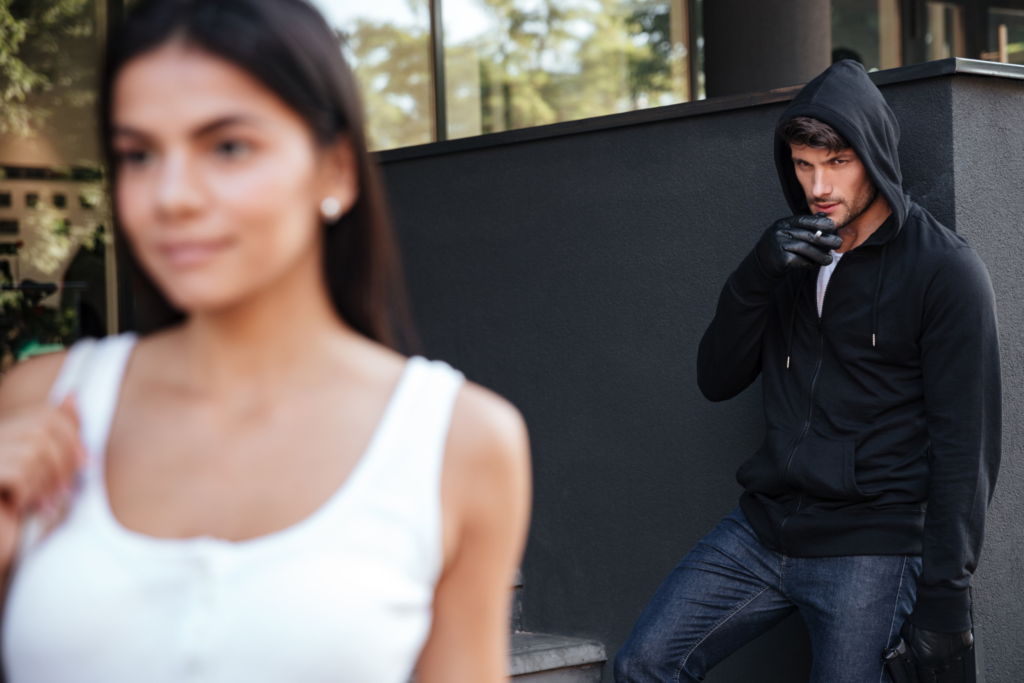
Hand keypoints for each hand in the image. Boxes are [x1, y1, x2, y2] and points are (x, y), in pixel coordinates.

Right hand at [0, 396, 84, 567]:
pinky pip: (19, 471)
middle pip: (43, 429)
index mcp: (4, 431)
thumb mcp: (41, 468)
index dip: (73, 434)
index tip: (85, 462)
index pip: (45, 413)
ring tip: (46, 502)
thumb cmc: (15, 507)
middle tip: (67, 489)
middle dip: (65, 461)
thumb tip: (72, 396)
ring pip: (33, 452)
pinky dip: (31, 491)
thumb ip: (55, 435)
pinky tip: (26, 506)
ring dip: (48, 482)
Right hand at [755, 214, 841, 278]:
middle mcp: (779, 231)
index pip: (804, 220)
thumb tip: (824, 216)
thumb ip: (805, 224)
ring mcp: (778, 245)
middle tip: (837, 244)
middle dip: (825, 240)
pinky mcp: (779, 258)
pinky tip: (810, 264)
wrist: (760, 265)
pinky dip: (807, 263)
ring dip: (819, 255)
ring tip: (828, 260)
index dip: (819, 222)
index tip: (832, 227)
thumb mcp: (789, 232)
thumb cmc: (778, 248)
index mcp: (783, 223)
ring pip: (805, 248)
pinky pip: (798, 260)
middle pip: (808, 235)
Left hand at [901, 621, 973, 682]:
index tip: (924, 679)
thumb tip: (906, 651)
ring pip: (950, 658)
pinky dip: (955, 644)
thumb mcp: (907, 635)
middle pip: (939, 668)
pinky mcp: (966, 645)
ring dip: (945, 652)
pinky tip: (948, 635)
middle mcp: (943, 660)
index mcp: (928, 660)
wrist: (940, 607)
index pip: (926, 678)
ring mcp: (956, 653)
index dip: (924, 679)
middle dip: (933, 661)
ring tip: (938, 638)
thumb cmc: (923, 619)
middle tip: (929, 649)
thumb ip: (909, 647)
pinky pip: (960, 649)